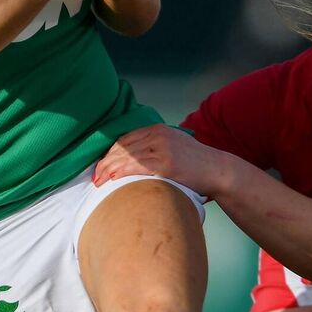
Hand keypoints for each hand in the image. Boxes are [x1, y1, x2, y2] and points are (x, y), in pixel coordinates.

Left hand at [93, 124, 229, 195]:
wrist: (216, 169)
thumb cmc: (194, 163)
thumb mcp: (173, 146)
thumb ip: (154, 147)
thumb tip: (131, 160)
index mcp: (157, 129)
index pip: (125, 140)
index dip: (109, 154)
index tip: (101, 166)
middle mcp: (158, 135)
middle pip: (122, 148)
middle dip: (105, 162)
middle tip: (95, 177)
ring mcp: (162, 148)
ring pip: (126, 157)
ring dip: (109, 170)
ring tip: (99, 182)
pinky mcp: (166, 163)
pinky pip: (137, 166)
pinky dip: (121, 172)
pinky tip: (112, 178)